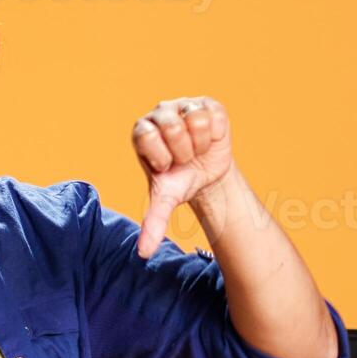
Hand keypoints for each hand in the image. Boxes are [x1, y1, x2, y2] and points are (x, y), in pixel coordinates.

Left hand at [131, 96, 234, 258]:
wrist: (208, 174)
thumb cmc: (180, 182)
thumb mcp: (166, 199)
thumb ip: (153, 221)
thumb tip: (143, 254)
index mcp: (141, 131)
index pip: (146, 137)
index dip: (163, 158)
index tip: (168, 167)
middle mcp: (158, 113)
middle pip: (171, 127)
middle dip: (184, 152)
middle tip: (185, 159)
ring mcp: (182, 105)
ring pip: (194, 119)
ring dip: (200, 144)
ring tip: (197, 150)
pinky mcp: (206, 102)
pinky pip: (212, 114)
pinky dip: (215, 133)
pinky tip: (209, 139)